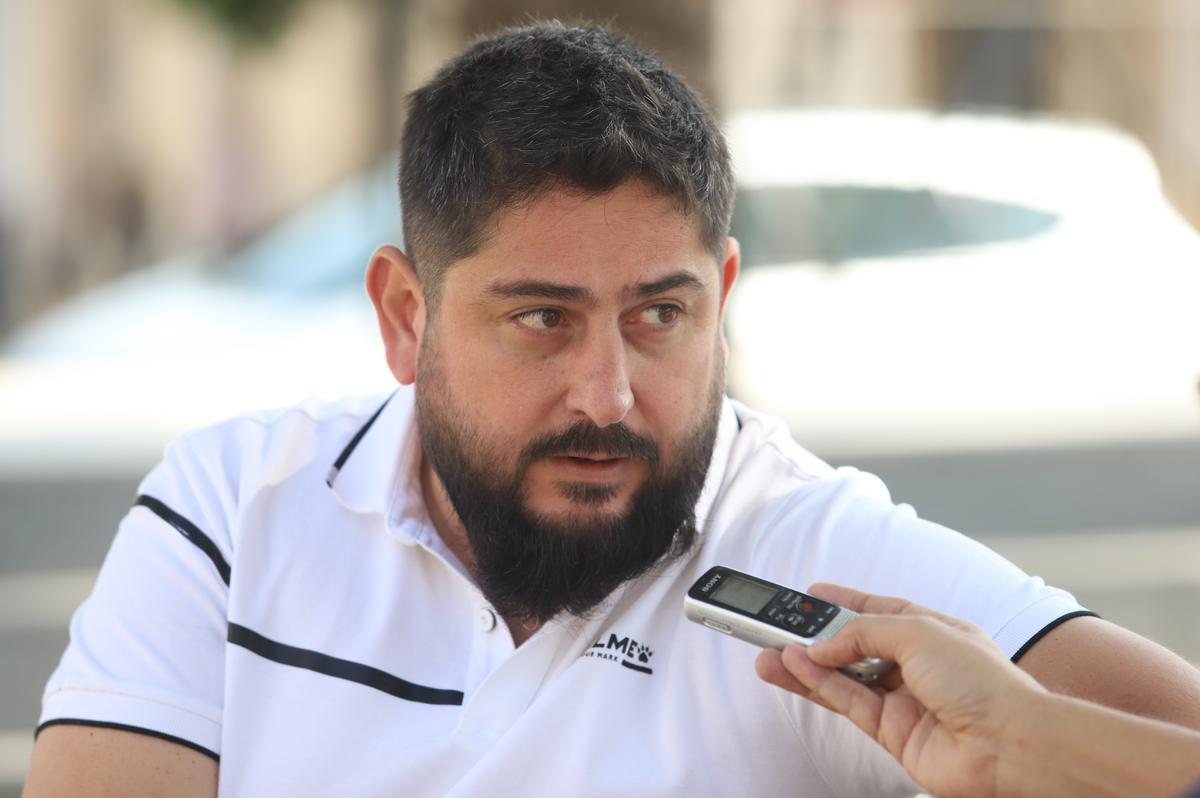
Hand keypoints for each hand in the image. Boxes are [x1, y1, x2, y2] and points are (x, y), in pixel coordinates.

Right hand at [755, 584, 1047, 797]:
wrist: (1010, 745)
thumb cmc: (982, 681)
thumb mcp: (917, 631)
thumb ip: (862, 633)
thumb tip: (824, 644)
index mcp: (930, 630)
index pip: (875, 611)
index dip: (840, 603)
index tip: (808, 595)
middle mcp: (915, 664)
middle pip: (852, 645)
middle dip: (814, 636)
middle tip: (775, 626)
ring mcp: (903, 699)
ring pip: (841, 677)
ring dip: (804, 664)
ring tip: (768, 652)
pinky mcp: (892, 732)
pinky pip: (846, 703)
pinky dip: (818, 686)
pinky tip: (794, 669)